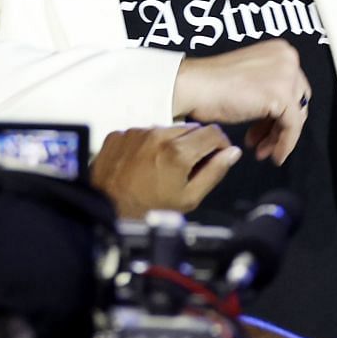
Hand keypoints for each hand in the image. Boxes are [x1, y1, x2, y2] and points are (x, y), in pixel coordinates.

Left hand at [91, 124, 240, 218]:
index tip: (218, 154)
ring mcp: (136, 133)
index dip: (220, 144)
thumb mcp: (189, 198)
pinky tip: (144, 163)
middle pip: (191, 128)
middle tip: (188, 165)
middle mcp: (156, 136)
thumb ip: (214, 172)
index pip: (213, 132)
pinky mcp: (120, 134)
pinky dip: (148, 144)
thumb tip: (231, 154)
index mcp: (177, 152)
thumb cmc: (146, 209)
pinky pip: (143, 132)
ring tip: (162, 167)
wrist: (105, 207)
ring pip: (167, 129)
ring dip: (172, 142)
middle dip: (196, 144)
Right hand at [171, 39, 310, 163]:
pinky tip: (273, 155)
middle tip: (260, 140)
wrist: (193, 86)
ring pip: (296, 115)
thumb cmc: (208, 84)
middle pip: (297, 101)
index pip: (293, 86)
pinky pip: (292, 127)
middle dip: (279, 124)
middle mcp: (288, 58)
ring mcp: (286, 76)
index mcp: (280, 50)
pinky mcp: (282, 96)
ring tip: (261, 150)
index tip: (264, 127)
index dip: (280, 111)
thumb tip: (278, 111)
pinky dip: (285, 144)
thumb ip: (266, 86)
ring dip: (279, 136)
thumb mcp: (247, 79)